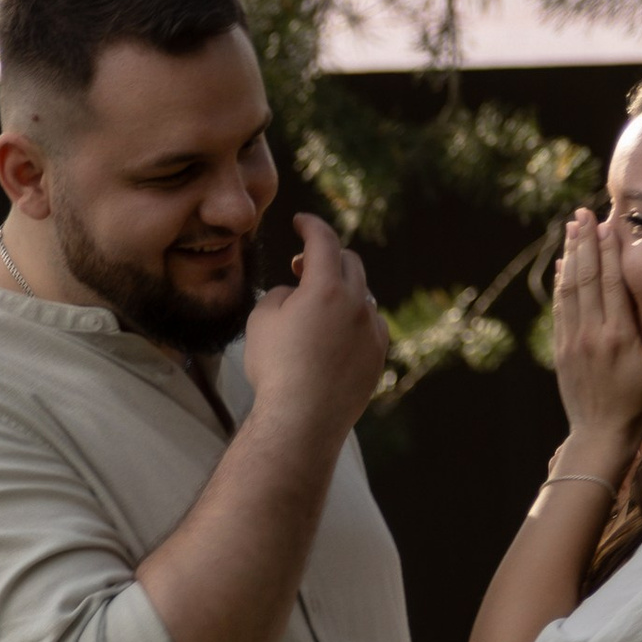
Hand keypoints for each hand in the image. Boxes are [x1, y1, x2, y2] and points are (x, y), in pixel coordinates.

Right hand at [241, 214, 388, 443]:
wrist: (301, 420)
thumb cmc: (275, 368)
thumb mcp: (262, 318)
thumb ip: (283, 293)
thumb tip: (298, 294)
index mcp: (327, 288)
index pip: (323, 240)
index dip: (310, 225)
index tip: (301, 221)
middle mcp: (357, 304)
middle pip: (349, 262)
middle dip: (326, 256)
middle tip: (300, 266)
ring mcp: (372, 331)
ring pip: (362, 295)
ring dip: (341, 290)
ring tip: (315, 305)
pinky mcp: (379, 356)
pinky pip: (370, 324)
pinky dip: (354, 318)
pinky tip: (336, 333)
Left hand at [550, 204, 641, 466]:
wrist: (600, 436)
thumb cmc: (638, 407)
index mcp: (619, 336)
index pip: (610, 283)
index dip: (607, 251)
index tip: (606, 225)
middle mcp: (592, 333)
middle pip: (586, 277)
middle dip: (584, 242)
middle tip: (582, 214)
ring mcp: (573, 340)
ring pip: (569, 288)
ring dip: (570, 256)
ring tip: (570, 229)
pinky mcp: (562, 350)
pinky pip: (560, 308)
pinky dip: (560, 283)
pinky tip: (562, 266)